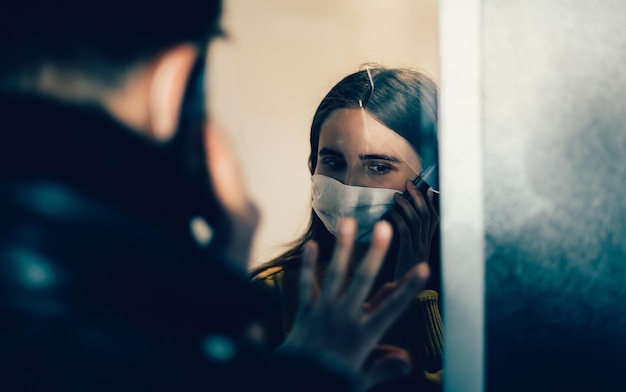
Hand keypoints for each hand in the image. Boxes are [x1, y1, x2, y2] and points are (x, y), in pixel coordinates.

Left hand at [278, 218, 428, 388]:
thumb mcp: (360, 381)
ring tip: (347, 222)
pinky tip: (312, 245)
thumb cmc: (329, 384)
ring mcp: (323, 311)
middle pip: (363, 280)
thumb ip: (383, 368)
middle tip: (384, 228)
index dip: (408, 287)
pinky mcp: (304, 311)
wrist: (291, 384)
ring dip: (343, 248)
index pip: (392, 307)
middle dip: (375, 253)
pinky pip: (306, 285)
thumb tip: (408, 360)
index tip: (423, 268)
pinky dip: (309, 266)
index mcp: (362, 336)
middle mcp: (344, 317)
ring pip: (335, 274)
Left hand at [387, 181, 438, 279]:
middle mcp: (425, 246)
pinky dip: (400, 220)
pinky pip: (406, 233)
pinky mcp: (408, 255)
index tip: (427, 189)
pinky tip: (392, 212)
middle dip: (419, 198)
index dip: (432, 203)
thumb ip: (408, 244)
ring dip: (408, 205)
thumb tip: (401, 225)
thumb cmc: (402, 282)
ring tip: (398, 195)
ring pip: (418, 222)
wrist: (408, 304)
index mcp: (427, 246)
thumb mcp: (408, 261)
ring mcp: (418, 250)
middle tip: (410, 184)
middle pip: (428, 216)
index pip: (435, 220)